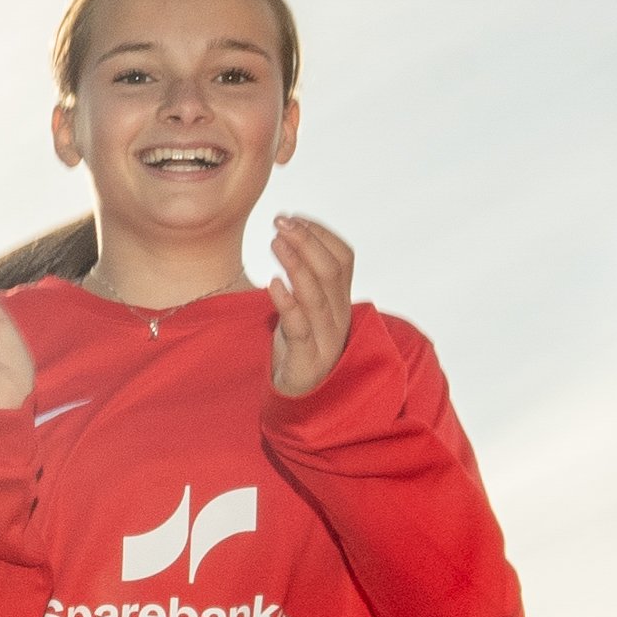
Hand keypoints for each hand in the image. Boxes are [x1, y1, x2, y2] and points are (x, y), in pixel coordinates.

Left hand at [262, 216, 356, 402]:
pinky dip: (287, 303)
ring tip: (275, 241)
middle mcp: (339, 318)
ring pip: (317, 295)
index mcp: (342, 302)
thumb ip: (307, 278)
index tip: (295, 217)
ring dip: (296, 263)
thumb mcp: (307, 309)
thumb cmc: (300, 347)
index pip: (344, 258)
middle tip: (280, 222)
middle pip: (331, 271)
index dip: (321, 234)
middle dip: (307, 241)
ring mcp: (325, 340)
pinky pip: (299, 328)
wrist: (300, 399)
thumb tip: (288, 234)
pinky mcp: (305, 360)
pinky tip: (272, 283)